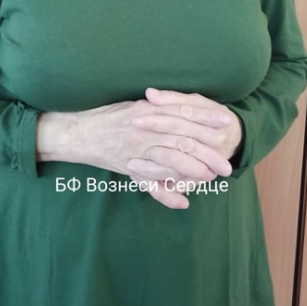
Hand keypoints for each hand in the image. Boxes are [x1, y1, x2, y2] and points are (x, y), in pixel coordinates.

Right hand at [36, 91, 238, 209]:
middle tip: (227, 164)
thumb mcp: (135, 106)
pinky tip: (184, 200)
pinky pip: (151, 182)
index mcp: (150, 111)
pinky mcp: (129, 167)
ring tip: (211, 178)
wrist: (79, 131)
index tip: (227, 123)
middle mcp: (146, 129)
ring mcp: (138, 149)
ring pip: (172, 160)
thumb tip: (182, 105)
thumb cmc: (108, 116)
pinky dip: (167, 193)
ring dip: (194, 171)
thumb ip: (159, 106)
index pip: (185, 113)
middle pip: (184, 139)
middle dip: (208, 152)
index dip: (207, 118)